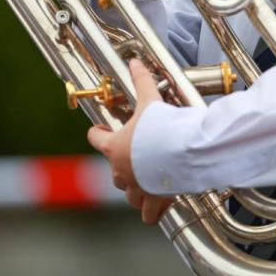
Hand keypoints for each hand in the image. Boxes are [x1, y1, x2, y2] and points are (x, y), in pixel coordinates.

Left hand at [87, 58, 172, 224]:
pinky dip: (152, 212)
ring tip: (143, 186)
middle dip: (121, 166)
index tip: (98, 131)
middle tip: (133, 158)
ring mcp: (136, 187)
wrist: (179, 153)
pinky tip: (157, 211)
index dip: (97, 133)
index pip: (96, 139)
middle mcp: (120, 170)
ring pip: (128, 195)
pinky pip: (148, 214)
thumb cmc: (160, 128)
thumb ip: (142, 82)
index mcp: (114, 147)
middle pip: (112, 170)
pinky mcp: (153, 199)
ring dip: (133, 190)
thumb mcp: (150, 101)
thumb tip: (134, 61)